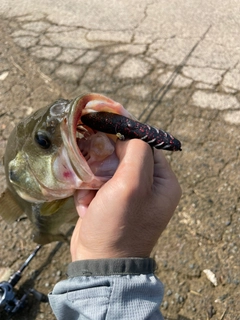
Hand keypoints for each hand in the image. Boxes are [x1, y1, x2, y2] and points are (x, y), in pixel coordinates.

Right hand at [71, 139, 181, 260]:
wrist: (99, 264)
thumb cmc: (119, 225)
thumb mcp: (131, 184)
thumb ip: (135, 152)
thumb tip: (126, 138)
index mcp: (164, 181)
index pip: (145, 145)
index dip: (125, 136)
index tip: (105, 128)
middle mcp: (150, 187)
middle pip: (124, 155)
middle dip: (104, 163)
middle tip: (94, 173)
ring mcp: (130, 195)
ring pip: (106, 168)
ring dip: (93, 180)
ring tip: (90, 197)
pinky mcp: (111, 202)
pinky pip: (97, 184)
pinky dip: (88, 192)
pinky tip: (86, 208)